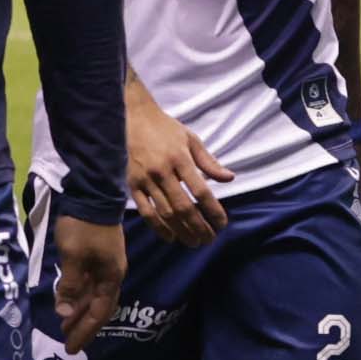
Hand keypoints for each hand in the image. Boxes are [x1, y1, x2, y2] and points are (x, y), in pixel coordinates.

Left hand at [48, 215, 125, 352]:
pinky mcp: (98, 257)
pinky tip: (68, 302)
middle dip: (84, 326)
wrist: (93, 195)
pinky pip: (90, 284)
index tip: (72, 348)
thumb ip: (69, 285)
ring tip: (64, 325)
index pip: (99, 313)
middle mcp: (112, 275)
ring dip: (80, 311)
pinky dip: (79, 296)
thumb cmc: (83, 227)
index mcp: (111, 277)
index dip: (85, 332)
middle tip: (68, 342)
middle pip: (100, 308)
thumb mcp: (73, 257)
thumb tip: (64, 312)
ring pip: (94, 296)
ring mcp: (106, 266)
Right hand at [127, 93, 232, 244]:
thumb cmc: (165, 129)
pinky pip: (146, 211)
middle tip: (209, 239)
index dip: (213, 211)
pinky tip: (170, 237)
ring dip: (182, 231)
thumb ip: (209, 162)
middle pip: (184, 207)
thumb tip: (229, 179)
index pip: (201, 192)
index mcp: (180, 158)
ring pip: (166, 213)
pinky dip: (158, 227)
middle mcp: (162, 171)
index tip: (222, 224)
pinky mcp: (132, 185)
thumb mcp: (191, 140)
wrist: (131, 117)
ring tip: (194, 242)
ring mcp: (145, 179)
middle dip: (199, 227)